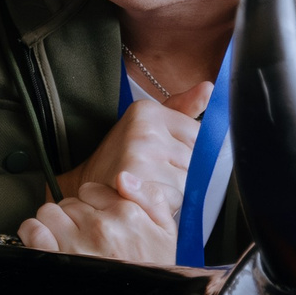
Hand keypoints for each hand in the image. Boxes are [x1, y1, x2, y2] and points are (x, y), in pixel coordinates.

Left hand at [17, 175, 177, 264]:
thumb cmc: (151, 273)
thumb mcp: (167, 233)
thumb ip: (151, 198)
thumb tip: (123, 177)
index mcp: (127, 214)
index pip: (92, 191)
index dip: (91, 204)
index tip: (96, 219)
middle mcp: (101, 226)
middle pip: (69, 202)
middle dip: (73, 216)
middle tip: (82, 237)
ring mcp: (76, 243)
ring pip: (49, 212)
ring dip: (52, 224)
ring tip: (64, 240)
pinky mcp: (55, 259)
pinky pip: (32, 230)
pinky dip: (32, 233)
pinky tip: (44, 242)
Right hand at [63, 79, 209, 215]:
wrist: (86, 188)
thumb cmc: (121, 159)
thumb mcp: (148, 127)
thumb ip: (181, 109)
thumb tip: (209, 88)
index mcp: (148, 111)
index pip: (199, 135)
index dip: (189, 155)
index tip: (166, 160)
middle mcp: (145, 128)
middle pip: (196, 159)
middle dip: (184, 174)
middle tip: (156, 176)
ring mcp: (140, 152)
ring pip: (188, 182)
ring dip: (176, 193)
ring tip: (151, 188)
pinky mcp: (137, 179)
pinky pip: (175, 199)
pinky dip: (165, 207)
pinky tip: (147, 200)